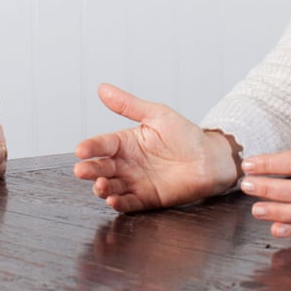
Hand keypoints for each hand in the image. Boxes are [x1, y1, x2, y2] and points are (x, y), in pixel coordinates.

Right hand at [73, 83, 241, 211]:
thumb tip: (102, 88)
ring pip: (111, 186)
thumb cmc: (185, 135)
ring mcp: (135, 181)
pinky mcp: (147, 198)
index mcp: (126, 142)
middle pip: (102, 167)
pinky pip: (129, 202)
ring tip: (100, 185)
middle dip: (90, 169)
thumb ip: (129, 105)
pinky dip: (119, 202)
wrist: (210, 159)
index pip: (103, 144)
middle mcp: (127, 163)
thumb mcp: (156, 115)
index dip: (91, 147)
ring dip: (101, 187)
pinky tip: (113, 200)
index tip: (80, 150)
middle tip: (81, 170)